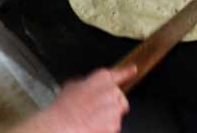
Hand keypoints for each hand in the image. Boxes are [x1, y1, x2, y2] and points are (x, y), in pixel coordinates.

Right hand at [11, 66, 136, 132]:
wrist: (62, 124)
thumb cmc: (65, 107)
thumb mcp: (71, 86)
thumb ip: (85, 83)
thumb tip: (84, 84)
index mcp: (102, 78)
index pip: (120, 73)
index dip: (127, 71)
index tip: (133, 70)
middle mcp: (112, 90)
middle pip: (119, 96)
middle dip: (111, 102)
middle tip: (96, 108)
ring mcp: (115, 108)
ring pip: (118, 112)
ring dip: (109, 115)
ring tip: (93, 118)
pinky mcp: (115, 124)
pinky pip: (114, 125)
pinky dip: (106, 127)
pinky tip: (94, 125)